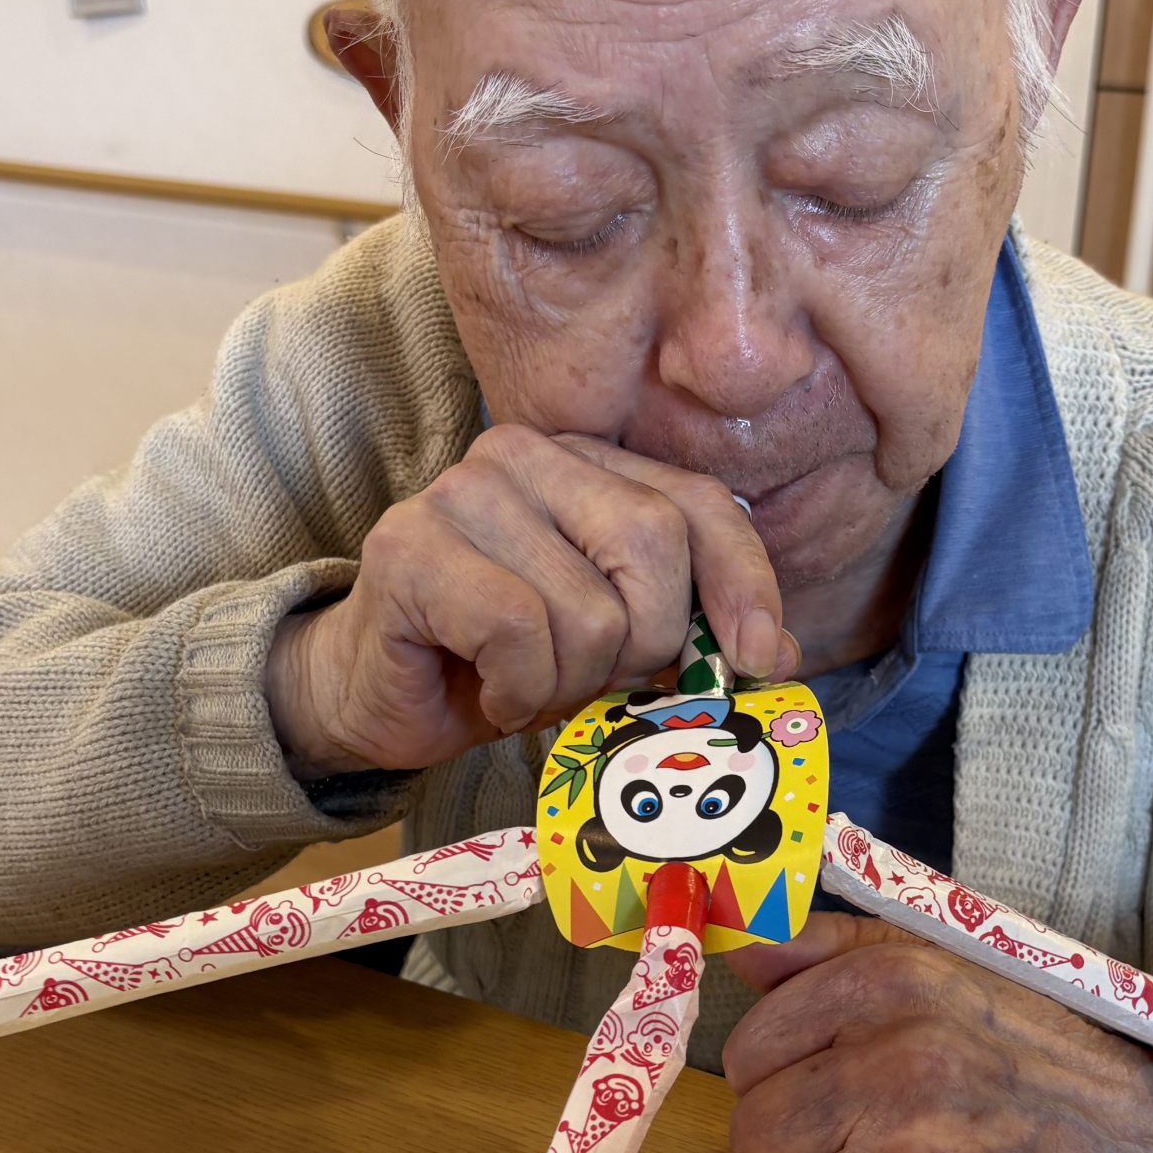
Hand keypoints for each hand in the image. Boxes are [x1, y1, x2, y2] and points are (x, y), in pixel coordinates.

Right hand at [264, 427, 797, 775]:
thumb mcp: (615, 641)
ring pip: (588, 609)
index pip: (697, 503)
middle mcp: (521, 455)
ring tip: (527, 685)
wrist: (375, 696)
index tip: (762, 657)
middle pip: (652, 545)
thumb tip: (777, 652)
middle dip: (645, 643)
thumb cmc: (501, 664)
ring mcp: (459, 493)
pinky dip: (520, 690)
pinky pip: (520, 632)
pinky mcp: (409, 549)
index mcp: (583, 461)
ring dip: (569, 682)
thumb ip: (688, 626)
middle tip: (595, 679)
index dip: (744, 581)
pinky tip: (491, 692)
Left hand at [722, 916, 1152, 1152]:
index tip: (822, 1090)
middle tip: (857, 1147)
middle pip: (752, 1141)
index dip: (774, 1079)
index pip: (748, 1053)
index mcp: (890, 992)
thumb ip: (838, 951)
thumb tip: (742, 957)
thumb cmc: (1047, 1060)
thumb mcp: (955, 968)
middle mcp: (891, 1075)